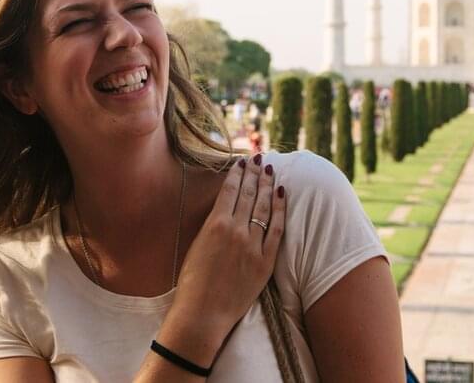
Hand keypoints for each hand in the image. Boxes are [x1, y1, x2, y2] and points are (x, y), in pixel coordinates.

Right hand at [159, 156, 286, 364]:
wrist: (202, 313)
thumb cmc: (192, 282)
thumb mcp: (196, 245)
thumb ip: (212, 225)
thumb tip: (224, 207)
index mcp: (214, 225)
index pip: (230, 190)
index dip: (238, 173)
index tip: (243, 162)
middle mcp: (235, 230)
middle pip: (249, 194)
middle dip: (255, 174)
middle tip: (260, 159)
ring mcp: (252, 245)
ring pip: (263, 207)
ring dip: (267, 186)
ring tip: (271, 170)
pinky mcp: (265, 261)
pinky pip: (276, 230)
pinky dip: (280, 210)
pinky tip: (282, 194)